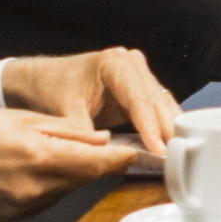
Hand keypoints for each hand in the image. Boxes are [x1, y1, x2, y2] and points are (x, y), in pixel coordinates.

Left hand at [0, 47, 181, 147]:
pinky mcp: (136, 87)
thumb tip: (107, 158)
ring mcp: (136, 73)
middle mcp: (130, 63)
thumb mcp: (65, 114)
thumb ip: (87, 135)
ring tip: (179, 152)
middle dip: (166, 129)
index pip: (138, 99)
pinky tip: (170, 141)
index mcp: (113, 64)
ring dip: (168, 127)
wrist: (41, 79)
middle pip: (155, 100)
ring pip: (160, 103)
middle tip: (178, 154)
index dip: (150, 126)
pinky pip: (155, 107)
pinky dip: (161, 124)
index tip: (159, 149)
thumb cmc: (49, 89)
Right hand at [0, 108, 147, 220]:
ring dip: (68, 175)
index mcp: (42, 158)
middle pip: (83, 179)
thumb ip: (69, 131)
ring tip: (44, 155)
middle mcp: (36, 188)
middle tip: (97, 149)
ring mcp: (24, 207)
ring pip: (65, 190)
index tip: (136, 155)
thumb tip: (102, 140)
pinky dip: (46, 187)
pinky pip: (44, 201)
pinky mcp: (14, 217)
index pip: (97, 163)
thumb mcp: (25, 118)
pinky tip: (28, 172)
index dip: (120, 159)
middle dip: (93, 164)